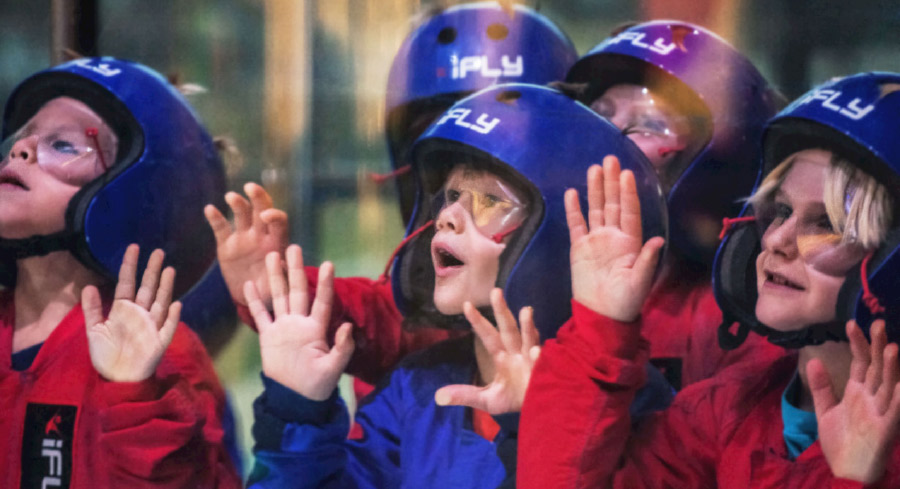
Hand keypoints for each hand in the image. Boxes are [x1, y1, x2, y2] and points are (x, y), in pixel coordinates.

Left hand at [84, 245, 180, 382]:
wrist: (116, 379)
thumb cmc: (106, 355)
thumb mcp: (94, 330)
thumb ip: (92, 309)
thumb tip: (89, 285)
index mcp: (123, 309)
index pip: (127, 282)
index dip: (130, 266)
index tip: (134, 247)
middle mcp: (140, 313)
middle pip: (148, 288)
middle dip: (152, 270)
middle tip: (159, 251)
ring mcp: (151, 326)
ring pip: (160, 302)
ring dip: (165, 287)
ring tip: (169, 269)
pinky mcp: (159, 341)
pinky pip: (168, 327)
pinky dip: (173, 317)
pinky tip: (177, 304)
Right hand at [205, 182, 288, 305]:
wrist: (251, 299)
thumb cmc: (272, 291)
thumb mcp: (280, 285)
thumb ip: (282, 273)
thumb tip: (284, 261)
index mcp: (277, 243)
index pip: (279, 222)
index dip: (274, 215)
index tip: (266, 217)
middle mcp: (261, 235)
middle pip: (261, 210)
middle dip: (258, 197)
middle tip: (251, 187)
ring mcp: (243, 238)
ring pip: (241, 214)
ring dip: (238, 203)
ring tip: (231, 196)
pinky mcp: (226, 245)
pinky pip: (221, 228)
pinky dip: (215, 218)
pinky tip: (210, 209)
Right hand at [248, 245, 353, 400]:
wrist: (295, 398)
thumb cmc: (317, 385)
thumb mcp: (332, 368)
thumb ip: (341, 348)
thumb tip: (348, 326)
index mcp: (316, 328)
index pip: (321, 301)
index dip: (325, 283)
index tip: (329, 263)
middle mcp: (299, 322)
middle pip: (297, 290)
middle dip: (295, 269)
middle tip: (294, 247)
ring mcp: (283, 327)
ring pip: (278, 297)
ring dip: (275, 277)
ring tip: (273, 255)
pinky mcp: (268, 336)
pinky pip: (261, 315)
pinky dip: (255, 300)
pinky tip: (250, 283)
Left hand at [434, 288, 539, 414]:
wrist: (540, 410)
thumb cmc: (515, 399)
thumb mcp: (487, 400)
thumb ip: (465, 395)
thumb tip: (438, 397)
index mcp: (503, 356)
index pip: (488, 336)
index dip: (478, 322)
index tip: (466, 305)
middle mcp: (518, 353)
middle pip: (509, 329)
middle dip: (502, 311)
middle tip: (495, 291)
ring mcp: (533, 360)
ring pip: (529, 339)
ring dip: (528, 326)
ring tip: (526, 310)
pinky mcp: (545, 371)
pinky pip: (542, 363)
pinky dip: (539, 357)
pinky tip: (535, 352)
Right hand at [566, 156, 663, 321]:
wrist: (601, 314)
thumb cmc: (625, 300)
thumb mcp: (639, 282)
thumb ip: (647, 260)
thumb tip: (657, 240)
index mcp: (631, 242)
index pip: (629, 211)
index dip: (628, 193)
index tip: (627, 173)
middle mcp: (614, 236)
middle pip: (612, 204)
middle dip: (611, 182)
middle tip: (610, 159)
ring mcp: (596, 240)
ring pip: (595, 209)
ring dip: (594, 189)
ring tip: (594, 168)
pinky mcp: (579, 248)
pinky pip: (576, 224)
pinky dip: (574, 209)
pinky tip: (572, 193)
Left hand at [809, 319, 899, 483]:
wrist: (845, 470)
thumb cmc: (840, 442)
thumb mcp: (826, 411)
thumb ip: (822, 387)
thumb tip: (813, 361)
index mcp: (858, 392)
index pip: (860, 362)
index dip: (857, 344)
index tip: (851, 323)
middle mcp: (872, 398)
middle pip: (877, 368)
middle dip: (876, 347)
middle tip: (877, 323)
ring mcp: (880, 413)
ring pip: (888, 386)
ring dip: (891, 368)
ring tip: (891, 347)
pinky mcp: (886, 430)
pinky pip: (894, 413)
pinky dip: (897, 400)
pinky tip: (899, 387)